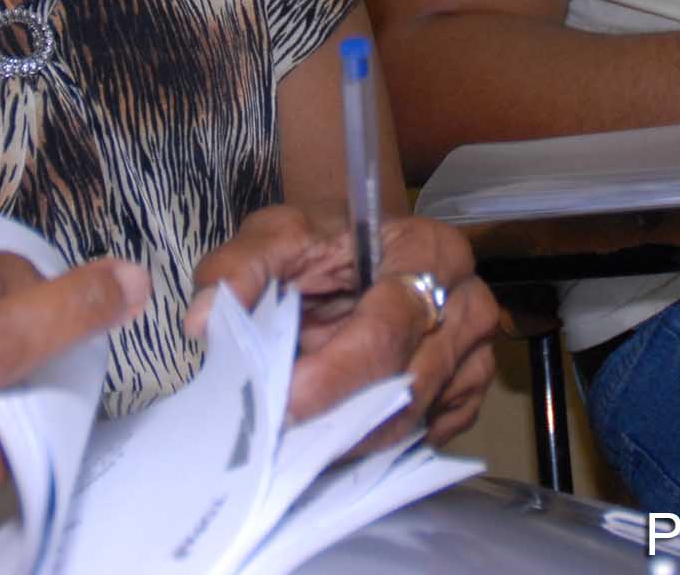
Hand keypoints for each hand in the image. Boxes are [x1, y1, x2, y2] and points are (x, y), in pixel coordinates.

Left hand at [190, 204, 499, 449]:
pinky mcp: (469, 386)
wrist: (359, 248)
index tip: (285, 403)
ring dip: (360, 437)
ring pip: (421, 414)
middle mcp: (467, 302)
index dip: (336, 373)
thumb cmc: (322, 242)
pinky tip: (343, 438)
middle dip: (344, 415)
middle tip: (285, 437)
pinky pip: (433, 430)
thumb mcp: (274, 236)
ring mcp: (474, 348)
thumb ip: (238, 267)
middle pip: (410, 380)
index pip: (387, 326)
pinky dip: (386, 442)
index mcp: (428, 252)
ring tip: (304, 444)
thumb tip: (204, 319)